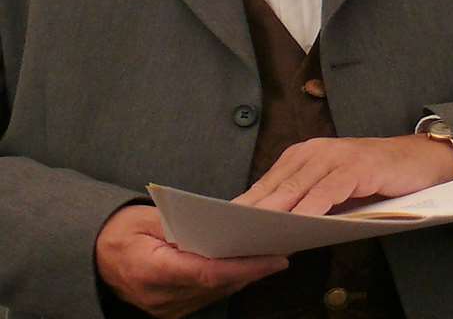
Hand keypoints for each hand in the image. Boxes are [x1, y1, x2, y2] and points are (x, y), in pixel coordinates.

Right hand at [95, 205, 286, 318]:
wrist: (92, 257)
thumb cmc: (120, 232)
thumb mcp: (146, 218)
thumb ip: (182, 224)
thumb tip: (224, 224)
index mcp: (152, 272)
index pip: (208, 273)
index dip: (245, 266)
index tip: (275, 258)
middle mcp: (161, 297)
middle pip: (219, 284)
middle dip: (253, 266)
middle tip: (284, 246)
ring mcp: (166, 308)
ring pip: (218, 292)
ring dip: (245, 274)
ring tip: (274, 252)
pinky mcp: (172, 310)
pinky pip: (209, 295)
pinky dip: (230, 279)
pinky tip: (249, 263)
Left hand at [233, 136, 452, 216]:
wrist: (424, 160)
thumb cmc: (377, 179)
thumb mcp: (336, 189)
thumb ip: (307, 200)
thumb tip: (274, 229)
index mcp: (305, 155)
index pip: (266, 184)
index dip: (244, 207)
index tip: (222, 229)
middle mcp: (317, 150)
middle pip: (275, 187)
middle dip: (251, 214)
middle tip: (230, 237)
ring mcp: (337, 156)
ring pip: (297, 189)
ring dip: (274, 215)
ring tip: (255, 237)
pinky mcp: (358, 166)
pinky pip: (327, 191)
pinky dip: (311, 209)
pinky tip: (298, 226)